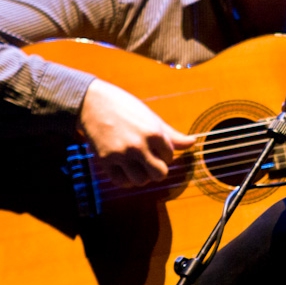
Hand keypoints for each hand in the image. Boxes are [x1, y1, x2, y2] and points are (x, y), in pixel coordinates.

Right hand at [78, 78, 195, 186]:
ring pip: (141, 181)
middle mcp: (139, 145)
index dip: (163, 153)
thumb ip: (172, 135)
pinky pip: (121, 182)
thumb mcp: (151, 118)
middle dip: (157, 170)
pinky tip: (125, 168)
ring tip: (136, 164)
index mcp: (154, 133)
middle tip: (150, 162)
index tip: (154, 147)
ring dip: (141, 176)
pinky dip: (125, 179)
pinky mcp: (106, 160)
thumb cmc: (125, 107)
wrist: (93, 103)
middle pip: (160, 174)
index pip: (170, 156)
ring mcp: (122, 154)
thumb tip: (193, 142)